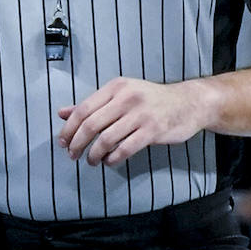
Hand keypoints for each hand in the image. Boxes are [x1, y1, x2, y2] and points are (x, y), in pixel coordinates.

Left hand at [57, 77, 215, 166]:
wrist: (189, 103)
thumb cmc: (151, 100)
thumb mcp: (120, 95)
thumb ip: (92, 105)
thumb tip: (62, 113)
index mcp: (115, 87)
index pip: (83, 109)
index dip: (69, 128)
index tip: (62, 141)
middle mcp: (127, 98)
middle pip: (91, 124)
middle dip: (77, 143)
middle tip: (72, 154)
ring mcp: (141, 114)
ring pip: (106, 139)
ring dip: (94, 154)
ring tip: (91, 161)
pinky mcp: (153, 130)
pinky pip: (125, 148)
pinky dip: (112, 158)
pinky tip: (109, 161)